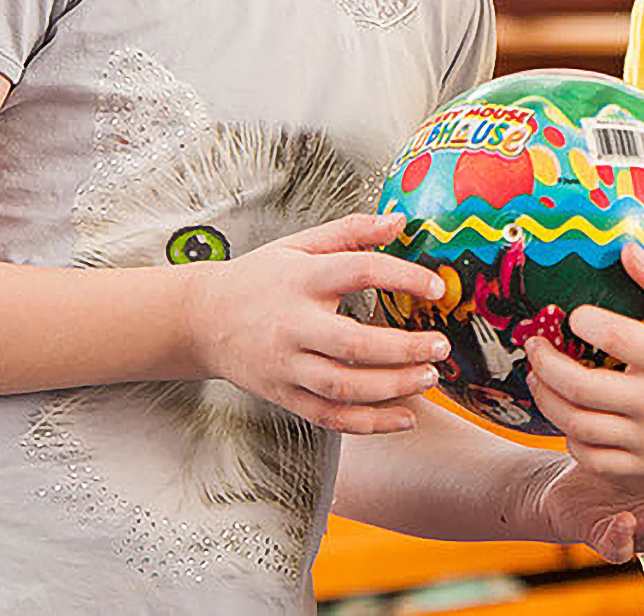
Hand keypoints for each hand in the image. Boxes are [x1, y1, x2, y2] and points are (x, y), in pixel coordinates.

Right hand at [190, 212, 449, 434]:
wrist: (202, 320)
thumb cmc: (259, 278)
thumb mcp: (300, 244)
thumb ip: (351, 232)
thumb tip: (399, 220)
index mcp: (301, 279)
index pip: (359, 272)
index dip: (404, 277)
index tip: (438, 287)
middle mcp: (293, 326)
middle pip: (353, 344)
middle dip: (404, 348)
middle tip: (440, 346)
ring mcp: (287, 366)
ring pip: (344, 387)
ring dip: (393, 387)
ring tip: (428, 377)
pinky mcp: (285, 396)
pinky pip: (331, 417)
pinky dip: (370, 423)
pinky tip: (403, 416)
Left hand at [527, 243, 643, 476]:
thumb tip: (625, 249)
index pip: (612, 338)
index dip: (583, 321)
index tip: (574, 314)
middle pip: (581, 388)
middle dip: (545, 363)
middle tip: (534, 345)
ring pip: (581, 427)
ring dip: (548, 401)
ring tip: (538, 378)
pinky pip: (596, 460)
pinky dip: (572, 440)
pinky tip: (568, 417)